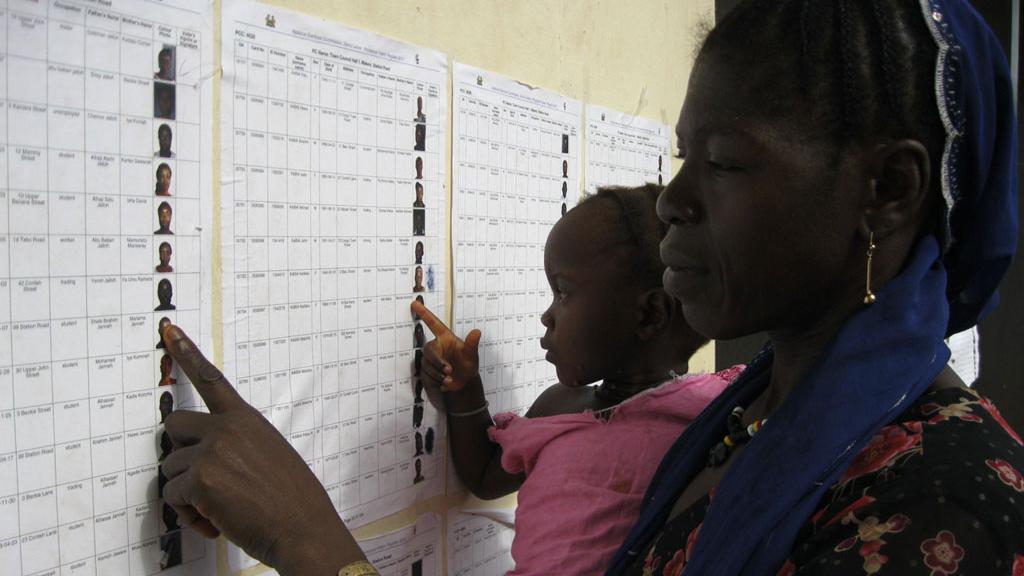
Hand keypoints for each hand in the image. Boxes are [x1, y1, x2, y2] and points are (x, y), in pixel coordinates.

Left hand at [159, 324, 362, 574]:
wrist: (303, 529)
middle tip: (201, 479)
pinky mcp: (201, 479)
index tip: (168, 329)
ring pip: (171, 470)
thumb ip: (237, 445)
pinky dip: (189, 515)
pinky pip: (174, 497)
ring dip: (187, 494)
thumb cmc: (291, 500)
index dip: (186, 352)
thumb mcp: (270, 456)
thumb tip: (205, 457)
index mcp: (246, 419)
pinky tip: (216, 522)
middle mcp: (227, 428)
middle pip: (173, 426)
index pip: (211, 379)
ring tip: (219, 510)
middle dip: (179, 454)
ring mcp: (212, 451)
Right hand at [411, 300, 480, 391]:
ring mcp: (430, 359)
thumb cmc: (468, 365)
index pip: (433, 324)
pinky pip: (426, 375)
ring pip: (427, 364)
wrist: (464, 383)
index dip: (424, 313)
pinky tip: (445, 384)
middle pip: (428, 350)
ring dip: (438, 373)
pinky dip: (436, 380)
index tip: (415, 303)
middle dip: (437, 361)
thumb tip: (477, 332)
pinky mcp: (427, 371)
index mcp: (445, 338)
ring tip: (450, 379)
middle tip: (449, 370)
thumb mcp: (472, 355)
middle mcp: (436, 347)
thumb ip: (472, 344)